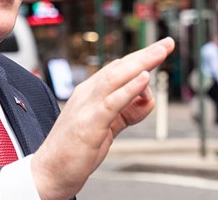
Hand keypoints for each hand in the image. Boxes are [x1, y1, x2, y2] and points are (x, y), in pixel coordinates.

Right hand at [31, 37, 174, 199]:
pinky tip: (144, 78)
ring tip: (159, 53)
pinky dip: (129, 88)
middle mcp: (87, 94)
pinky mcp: (89, 123)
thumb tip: (147, 99)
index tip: (160, 49)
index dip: (140, 58)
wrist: (50, 172)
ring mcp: (87, 107)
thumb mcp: (107, 126)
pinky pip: (112, 102)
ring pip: (116, 78)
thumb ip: (126, 111)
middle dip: (145, 55)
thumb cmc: (74, 150)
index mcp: (89, 93)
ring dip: (140, 64)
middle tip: (167, 44)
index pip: (118, 69)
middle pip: (119, 67)